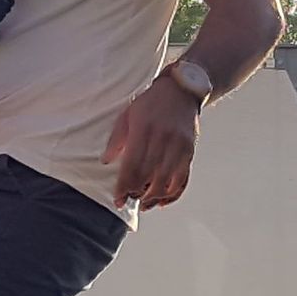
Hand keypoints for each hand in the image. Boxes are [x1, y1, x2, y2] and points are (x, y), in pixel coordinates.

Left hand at [99, 79, 203, 209]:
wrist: (181, 91)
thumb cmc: (150, 103)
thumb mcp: (128, 114)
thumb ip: (116, 139)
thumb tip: (106, 161)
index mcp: (144, 129)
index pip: (132, 165)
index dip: (124, 186)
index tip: (117, 199)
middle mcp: (163, 139)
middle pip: (148, 175)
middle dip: (136, 193)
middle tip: (128, 201)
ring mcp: (179, 146)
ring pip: (166, 180)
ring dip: (153, 197)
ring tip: (143, 204)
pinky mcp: (190, 151)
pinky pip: (182, 178)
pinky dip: (173, 193)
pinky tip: (162, 201)